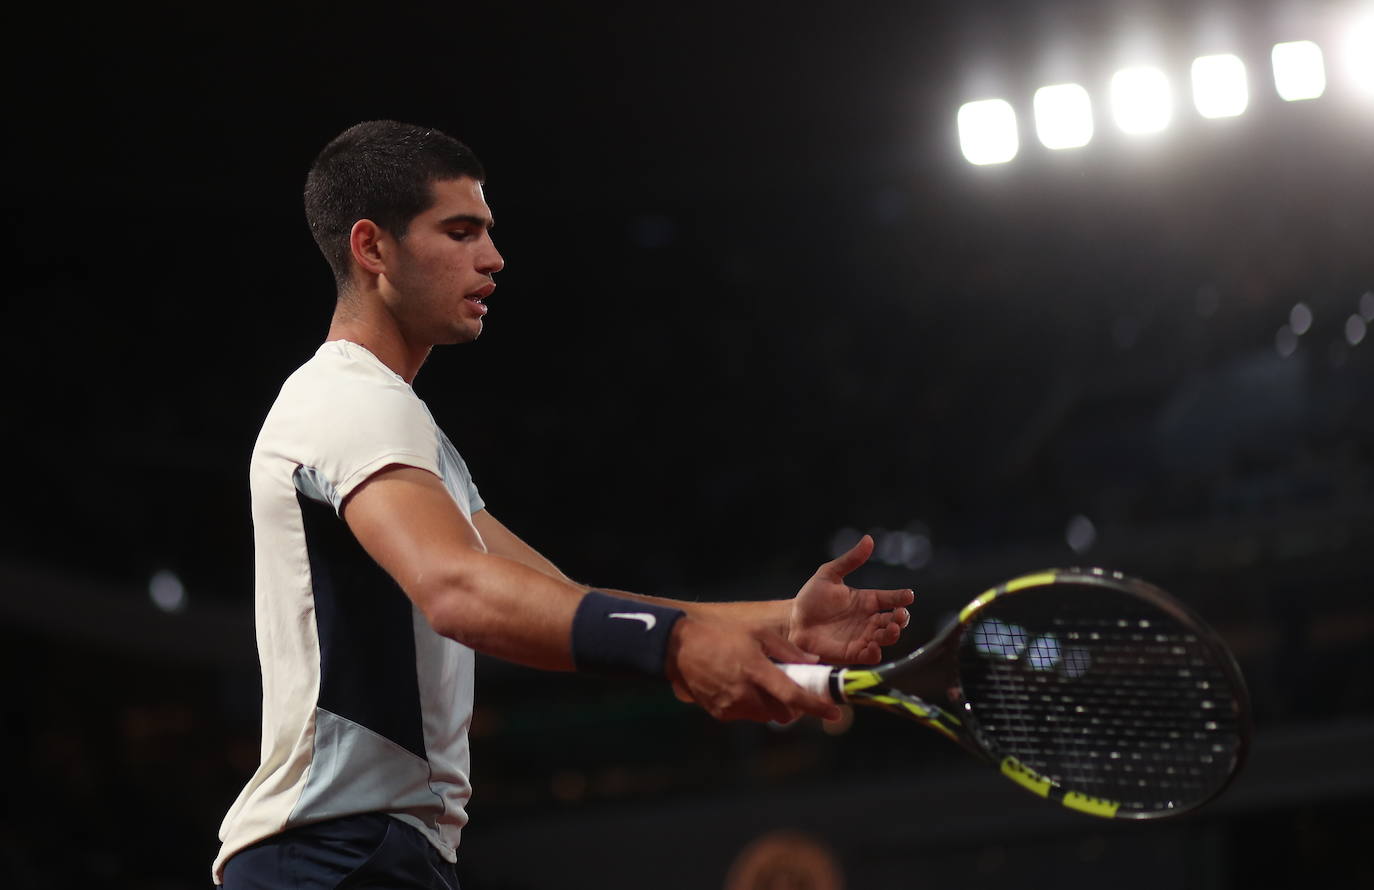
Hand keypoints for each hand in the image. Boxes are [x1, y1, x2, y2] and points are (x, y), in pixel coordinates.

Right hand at [666, 617, 841, 723]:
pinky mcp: (720, 713)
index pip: (793, 696)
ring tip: (762, 683)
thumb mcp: (758, 632)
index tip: (835, 712)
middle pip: (782, 714)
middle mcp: (744, 693)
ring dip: (772, 706)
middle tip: (791, 689)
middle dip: (793, 706)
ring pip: (765, 716)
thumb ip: (787, 650)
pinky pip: (746, 715)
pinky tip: (742, 686)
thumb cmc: (722, 635)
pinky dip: (752, 706)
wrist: (680, 648)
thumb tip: (813, 661)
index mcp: (756, 670)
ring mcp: (730, 706)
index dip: (816, 707)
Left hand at [788, 534, 912, 663]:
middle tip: (901, 615)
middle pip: (894, 620)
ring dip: (892, 635)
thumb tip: (868, 539)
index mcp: (867, 601)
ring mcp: (862, 636)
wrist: (793, 621)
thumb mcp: (829, 574)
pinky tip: (873, 646)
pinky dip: (874, 653)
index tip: (908, 596)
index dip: (902, 597)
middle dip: (901, 619)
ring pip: (886, 638)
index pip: (891, 599)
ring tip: (891, 629)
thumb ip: (850, 560)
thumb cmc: (811, 598)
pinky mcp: (852, 653)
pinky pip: (869, 656)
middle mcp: (868, 619)